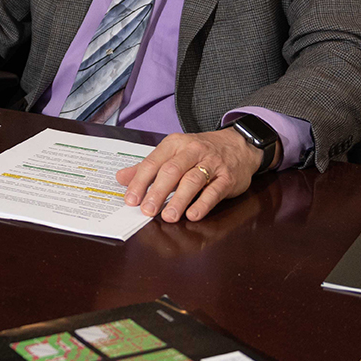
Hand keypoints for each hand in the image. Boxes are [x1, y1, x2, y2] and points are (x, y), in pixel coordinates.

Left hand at [114, 127, 262, 222]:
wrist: (239, 145)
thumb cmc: (201, 151)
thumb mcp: (173, 153)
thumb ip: (147, 167)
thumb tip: (121, 178)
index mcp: (174, 144)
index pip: (153, 163)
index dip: (140, 182)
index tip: (131, 199)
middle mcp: (192, 151)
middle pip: (171, 171)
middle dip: (157, 192)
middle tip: (147, 210)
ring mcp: (212, 163)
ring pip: (192, 180)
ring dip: (179, 200)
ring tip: (168, 216)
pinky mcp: (227, 177)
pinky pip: (214, 191)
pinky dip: (203, 204)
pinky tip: (193, 215)